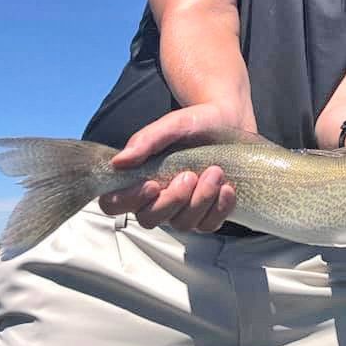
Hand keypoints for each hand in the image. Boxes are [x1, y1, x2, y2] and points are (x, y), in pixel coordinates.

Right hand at [98, 103, 242, 232]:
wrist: (231, 121)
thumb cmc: (196, 123)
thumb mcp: (172, 125)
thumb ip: (146, 140)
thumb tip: (118, 161)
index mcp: (139, 177)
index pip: (114, 204)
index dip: (128, 201)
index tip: (152, 184)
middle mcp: (158, 198)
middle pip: (149, 219)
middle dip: (172, 200)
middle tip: (189, 175)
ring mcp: (183, 209)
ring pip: (182, 224)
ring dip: (200, 199)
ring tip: (215, 172)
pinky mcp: (208, 213)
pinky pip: (209, 224)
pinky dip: (219, 208)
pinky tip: (226, 188)